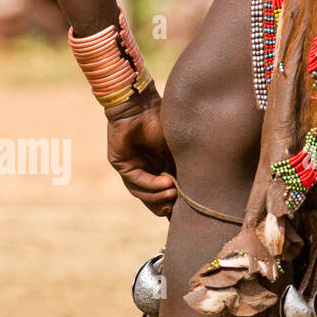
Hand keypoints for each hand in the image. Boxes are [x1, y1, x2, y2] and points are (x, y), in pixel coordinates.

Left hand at [105, 87, 176, 216]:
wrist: (142, 104)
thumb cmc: (162, 121)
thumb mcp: (178, 151)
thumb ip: (183, 170)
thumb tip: (196, 193)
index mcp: (158, 166)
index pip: (164, 192)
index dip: (174, 205)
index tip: (189, 213)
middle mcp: (145, 169)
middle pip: (152, 198)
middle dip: (166, 205)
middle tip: (179, 209)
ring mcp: (131, 167)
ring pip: (142, 192)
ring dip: (159, 195)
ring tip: (174, 192)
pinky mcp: (120, 163)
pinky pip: (135, 180)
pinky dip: (151, 184)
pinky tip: (166, 183)